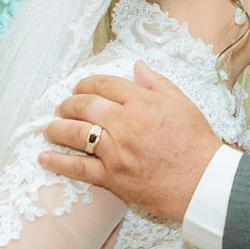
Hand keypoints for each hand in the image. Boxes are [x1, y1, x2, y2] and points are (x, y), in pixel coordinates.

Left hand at [37, 62, 222, 220]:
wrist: (203, 182)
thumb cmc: (197, 143)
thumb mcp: (183, 104)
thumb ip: (157, 83)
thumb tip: (138, 66)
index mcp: (142, 102)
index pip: (105, 84)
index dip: (88, 83)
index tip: (81, 87)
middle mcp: (125, 123)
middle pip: (84, 105)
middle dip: (68, 103)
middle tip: (63, 107)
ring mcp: (115, 151)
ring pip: (75, 133)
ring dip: (57, 128)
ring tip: (50, 128)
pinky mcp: (111, 177)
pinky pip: (78, 167)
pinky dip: (58, 161)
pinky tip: (45, 157)